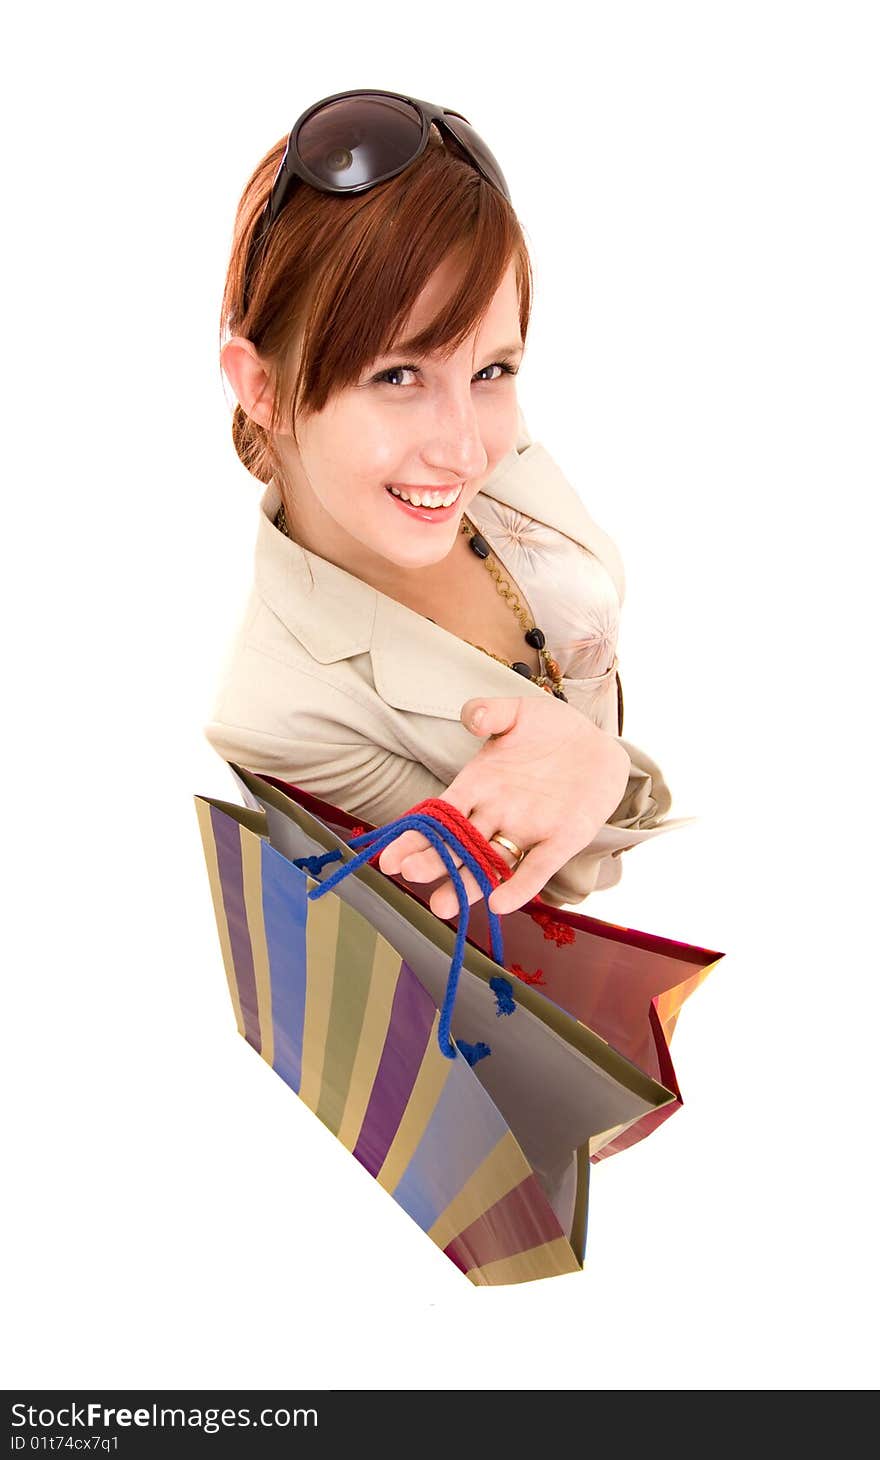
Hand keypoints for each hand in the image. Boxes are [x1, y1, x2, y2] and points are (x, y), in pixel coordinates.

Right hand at [377, 695, 630, 917]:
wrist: (596, 743)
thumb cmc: (549, 730)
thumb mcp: (517, 713)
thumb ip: (489, 713)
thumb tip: (472, 717)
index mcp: (477, 785)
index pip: (438, 816)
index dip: (414, 836)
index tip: (389, 857)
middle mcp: (495, 814)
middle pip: (457, 844)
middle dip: (434, 861)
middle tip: (411, 876)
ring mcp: (526, 830)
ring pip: (489, 862)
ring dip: (467, 884)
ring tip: (443, 906)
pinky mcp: (560, 841)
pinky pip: (536, 867)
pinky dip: (519, 885)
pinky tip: (500, 903)